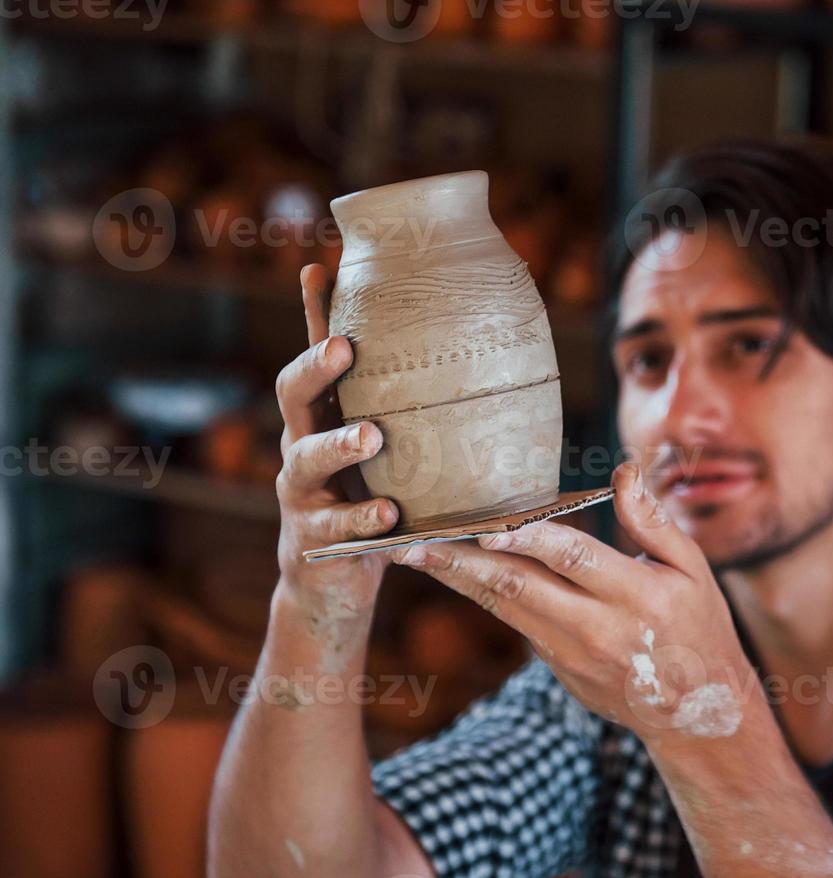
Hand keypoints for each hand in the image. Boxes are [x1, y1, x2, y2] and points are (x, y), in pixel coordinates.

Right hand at [274, 264, 399, 619]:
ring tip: (371, 436)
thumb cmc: (369, 503)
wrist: (332, 586)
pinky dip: (363, 521)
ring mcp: (301, 494)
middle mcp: (302, 445)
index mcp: (323, 417)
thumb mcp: (388, 454)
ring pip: (307, 459)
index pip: (316, 357)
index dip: (315, 314)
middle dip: (316, 366)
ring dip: (339, 444)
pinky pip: (338, 528)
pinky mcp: (314, 541)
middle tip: (346, 347)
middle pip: (293, 394)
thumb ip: (411, 415)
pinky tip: (389, 516)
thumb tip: (470, 359)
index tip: (319, 268)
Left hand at [391, 462, 758, 742]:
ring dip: (456, 580)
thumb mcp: (693, 571)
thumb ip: (653, 521)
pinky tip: (453, 572)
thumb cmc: (698, 627)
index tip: (486, 527)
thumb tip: (623, 471)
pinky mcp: (557, 668)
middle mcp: (597, 627)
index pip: (573, 559)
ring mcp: (572, 653)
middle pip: (518, 587)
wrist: (696, 714)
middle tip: (411, 543)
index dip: (528, 541)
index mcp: (636, 595)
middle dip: (461, 563)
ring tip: (412, 553)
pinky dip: (482, 596)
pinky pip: (517, 623)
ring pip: (504, 607)